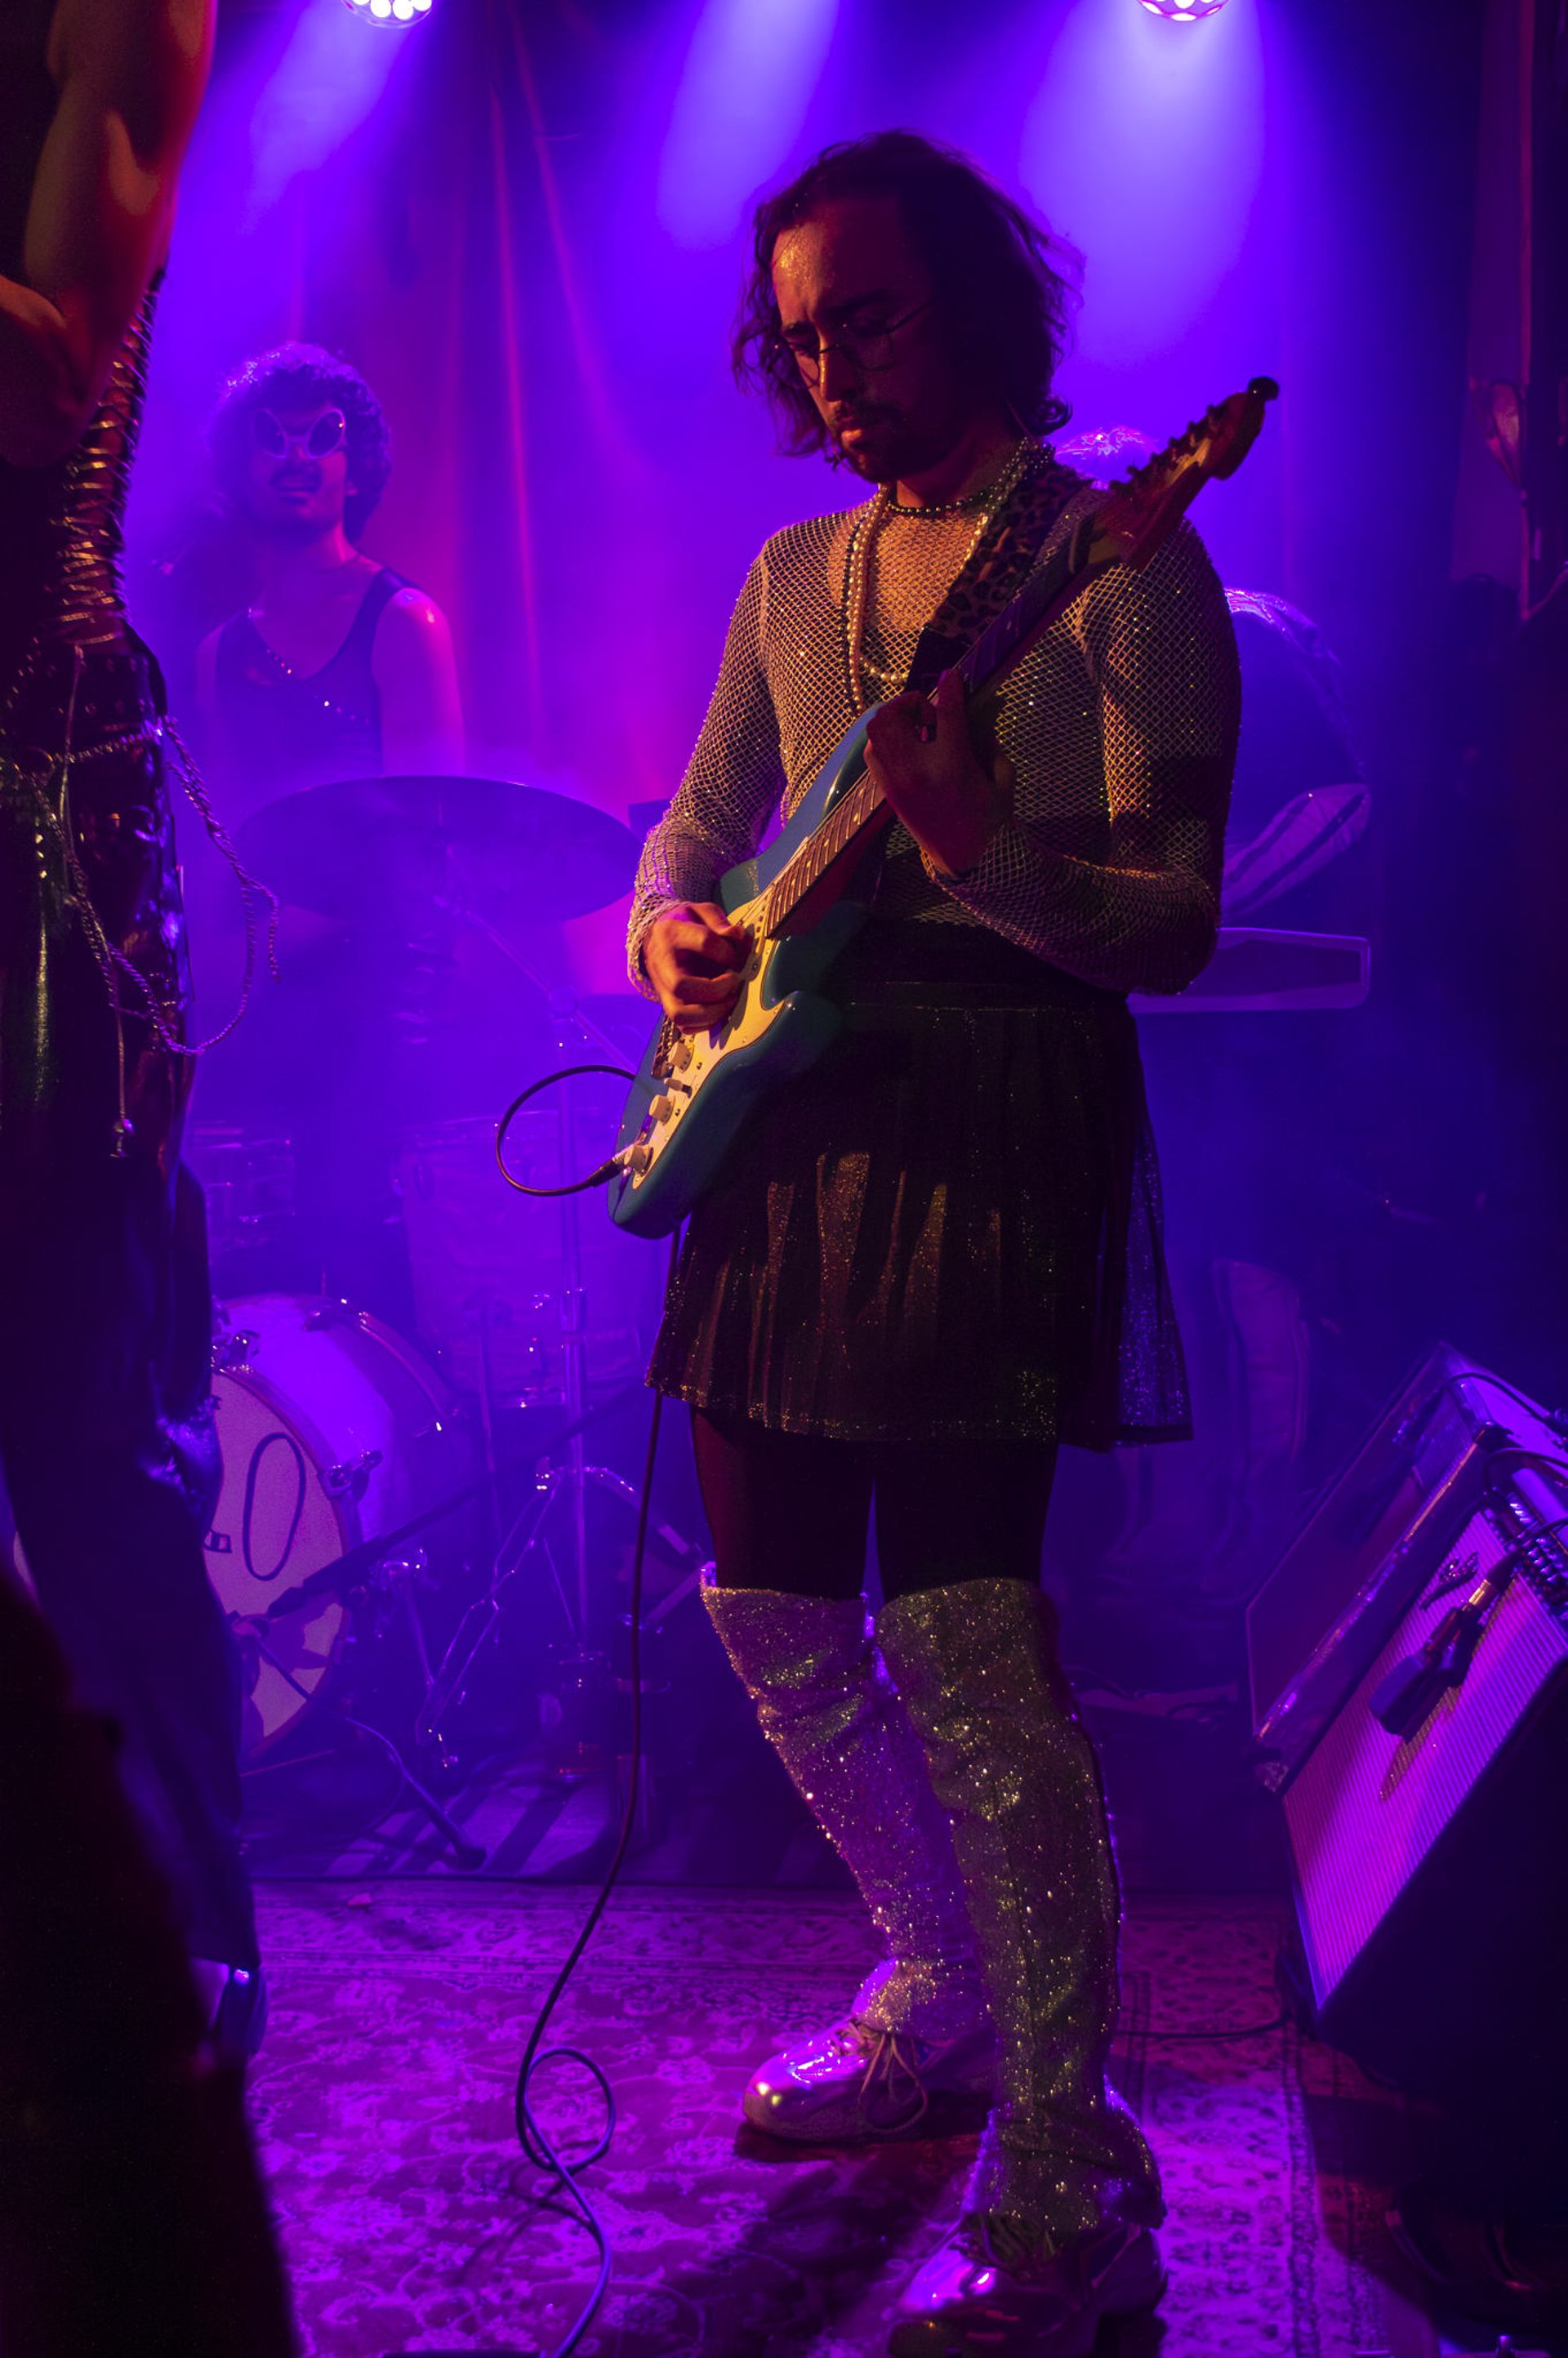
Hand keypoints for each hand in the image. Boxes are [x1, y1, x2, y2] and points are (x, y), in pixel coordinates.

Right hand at [643, 901, 749, 1030]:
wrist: (657, 938)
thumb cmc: (685, 925)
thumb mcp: (700, 911)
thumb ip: (719, 921)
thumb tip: (736, 936)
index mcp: (671, 933)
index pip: (704, 942)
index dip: (727, 950)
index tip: (733, 954)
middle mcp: (662, 963)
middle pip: (681, 985)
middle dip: (716, 988)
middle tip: (734, 980)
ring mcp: (662, 988)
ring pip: (679, 1013)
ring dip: (712, 1012)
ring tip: (730, 1000)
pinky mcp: (668, 1004)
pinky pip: (684, 1026)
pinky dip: (706, 1023)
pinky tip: (719, 1009)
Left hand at [863, 666, 1012, 876]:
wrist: (966, 858)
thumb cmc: (990, 817)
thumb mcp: (1001, 777)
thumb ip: (989, 741)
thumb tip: (976, 712)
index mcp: (952, 764)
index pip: (946, 711)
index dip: (950, 687)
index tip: (953, 674)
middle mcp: (917, 770)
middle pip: (893, 716)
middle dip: (910, 703)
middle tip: (931, 714)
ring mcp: (896, 781)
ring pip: (877, 731)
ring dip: (895, 719)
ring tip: (919, 730)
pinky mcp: (887, 791)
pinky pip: (872, 751)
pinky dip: (886, 739)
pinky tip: (909, 747)